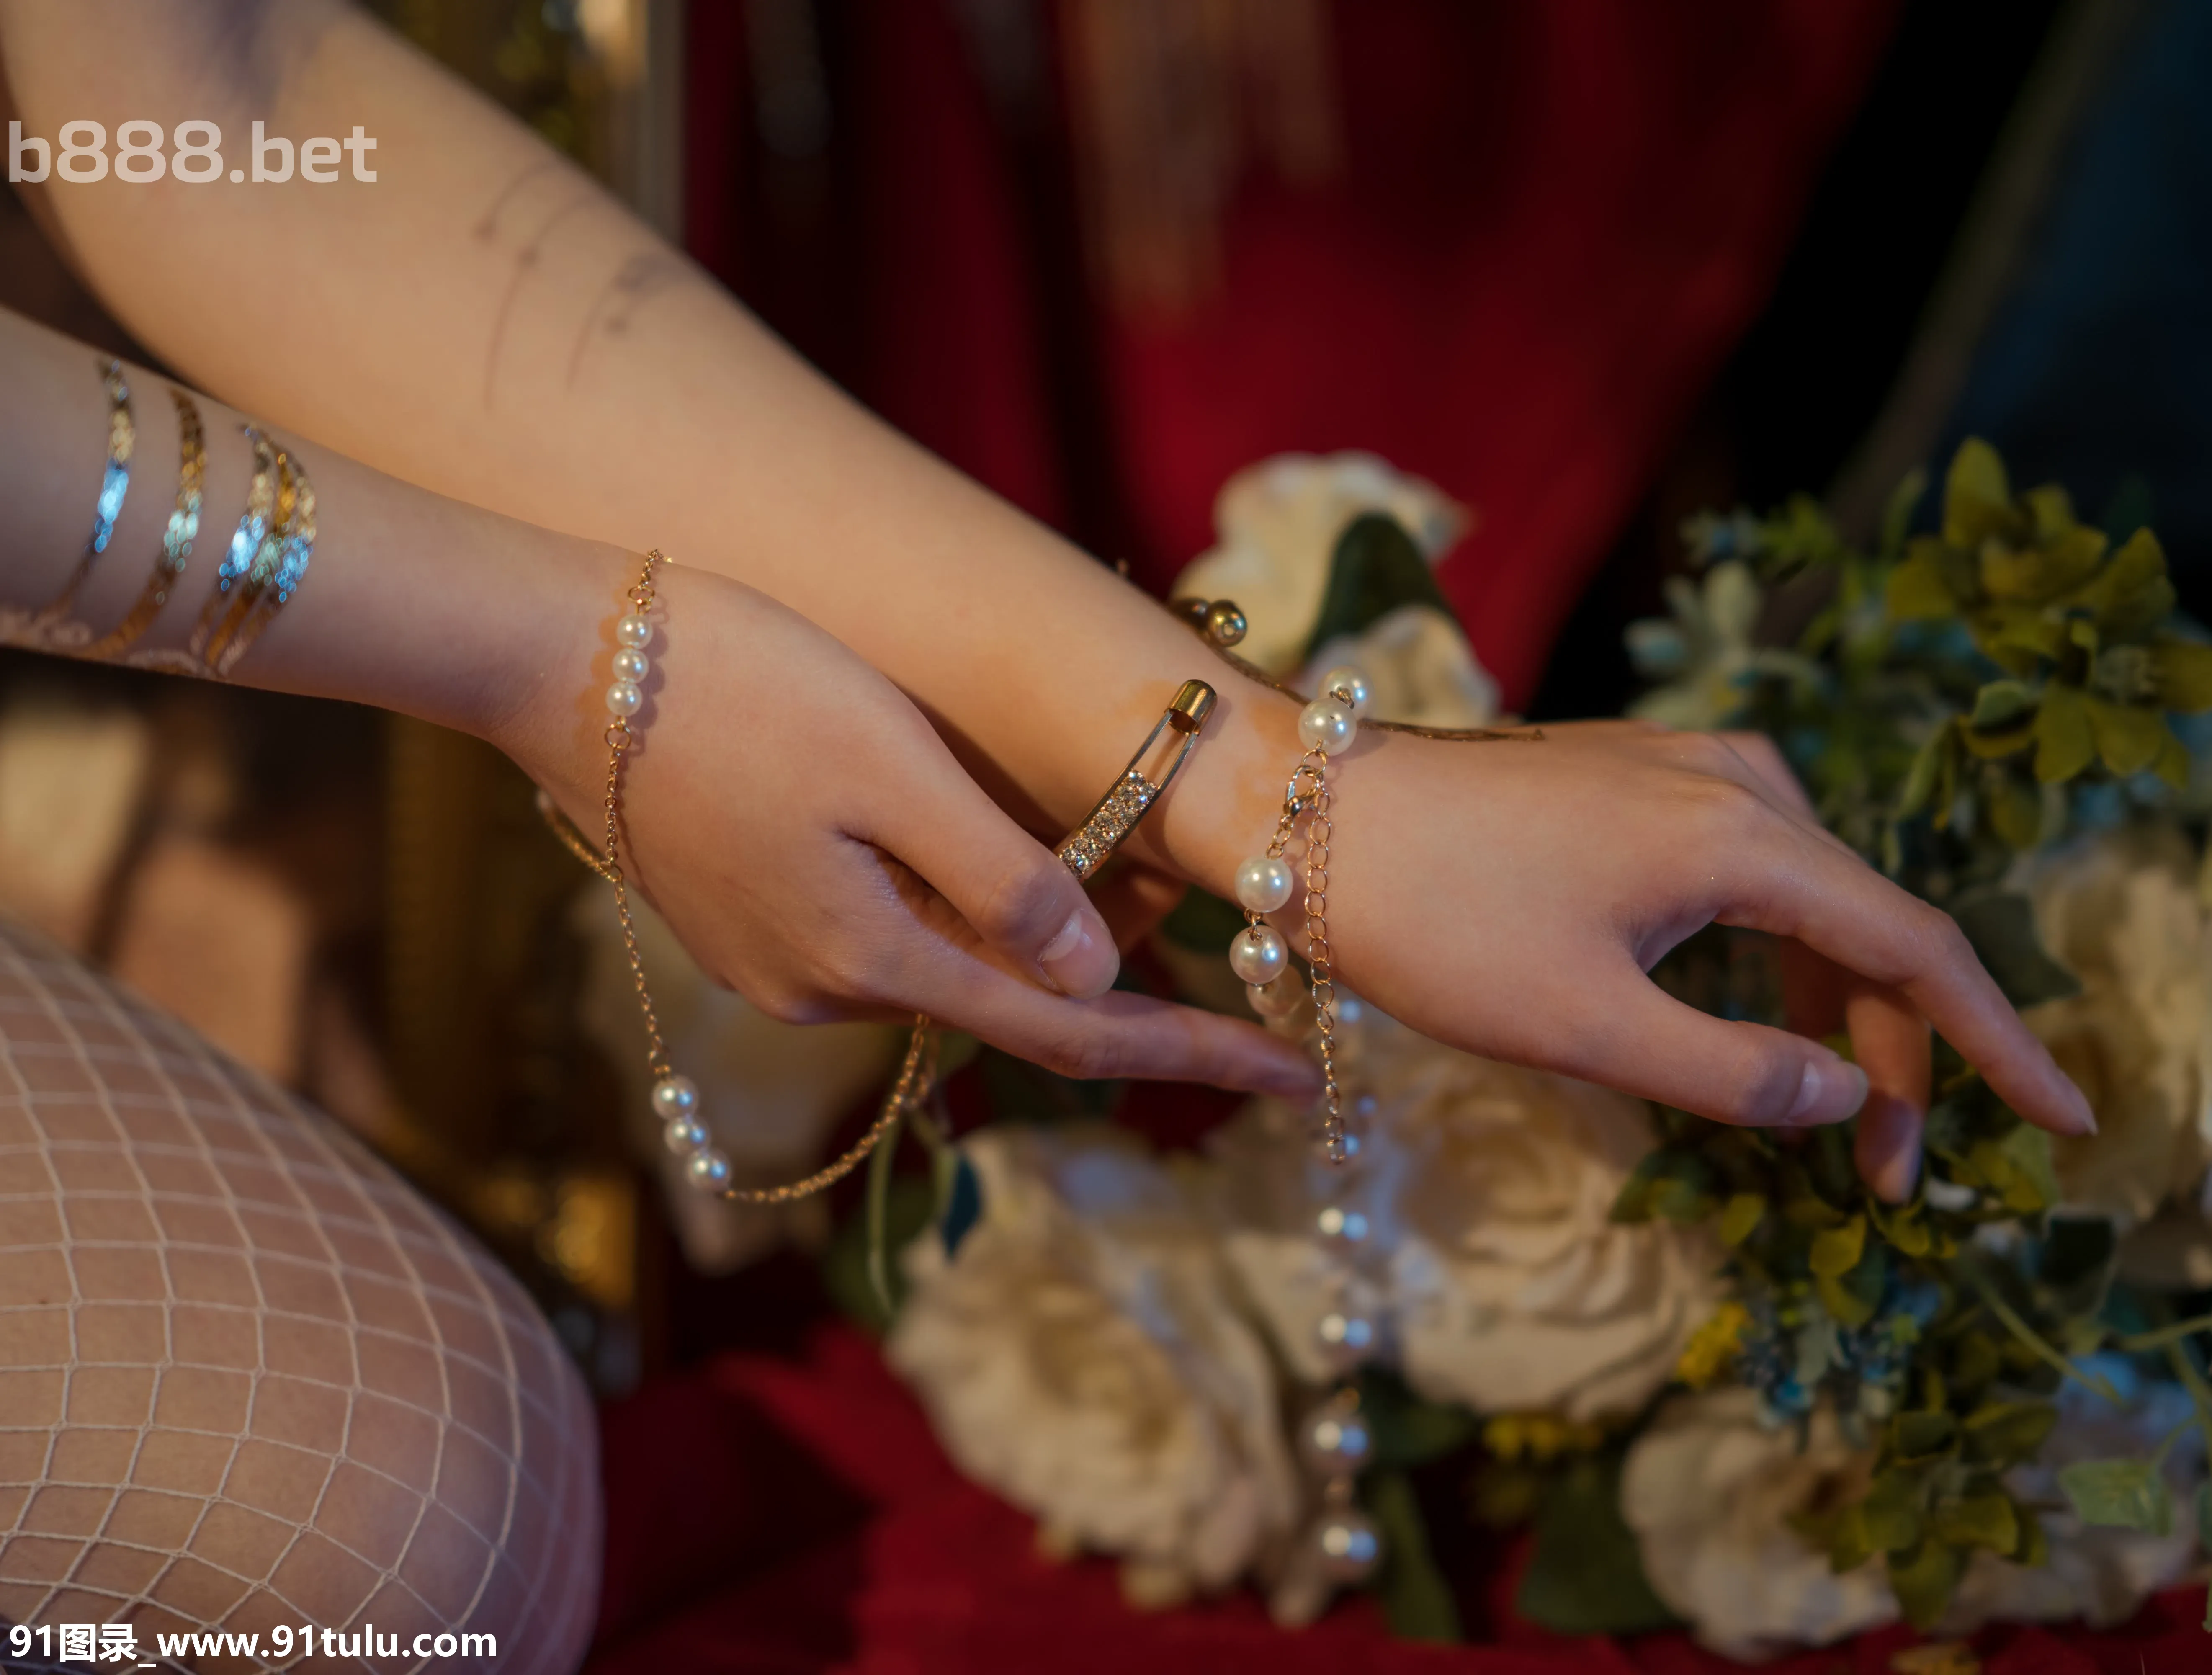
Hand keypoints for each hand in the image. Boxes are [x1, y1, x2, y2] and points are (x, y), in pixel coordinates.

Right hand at [500, 559, 1320, 1099]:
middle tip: (1228, 948)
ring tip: (1129, 880)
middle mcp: (823, 989)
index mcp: (873, 960)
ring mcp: (774, 960)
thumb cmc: (740, 687)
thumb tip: (1095, 977)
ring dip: (1036, 936)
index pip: (1070, 1035)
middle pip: (1010, 1002)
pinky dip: (961, 905)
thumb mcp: (894, 770)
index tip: (1301, 1078)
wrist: (559, 657)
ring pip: (948, 961)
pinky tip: (987, 848)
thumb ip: (1003, 880)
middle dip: (1123, 985)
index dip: (1194, 1053)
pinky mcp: (743, 917)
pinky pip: (889, 930)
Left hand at [1325, 720, 2093, 1199]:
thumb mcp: (1589, 1027)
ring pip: (1809, 911)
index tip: (2069, 1120)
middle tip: (1887, 1184)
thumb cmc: (1440, 922)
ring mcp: (1692, 772)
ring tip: (1834, 1133)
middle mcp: (1741, 783)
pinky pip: (1751, 882)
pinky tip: (1755, 1037)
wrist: (1312, 815)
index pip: (1916, 950)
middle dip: (1896, 1061)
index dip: (1998, 1044)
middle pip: (1867, 934)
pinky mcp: (1646, 783)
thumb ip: (1733, 1074)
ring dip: (1830, 1020)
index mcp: (1746, 836)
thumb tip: (1849, 1097)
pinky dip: (1772, 967)